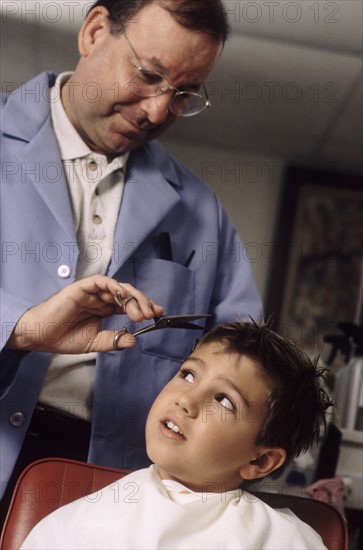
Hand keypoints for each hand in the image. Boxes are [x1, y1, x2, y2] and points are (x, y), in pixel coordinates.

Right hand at [6, 275, 163, 353]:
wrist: (41, 336)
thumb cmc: (63, 338)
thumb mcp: (95, 343)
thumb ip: (114, 341)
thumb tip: (134, 341)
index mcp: (104, 310)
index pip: (129, 305)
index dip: (145, 307)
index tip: (159, 314)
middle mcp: (101, 299)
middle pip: (128, 295)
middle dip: (143, 303)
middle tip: (151, 315)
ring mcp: (92, 292)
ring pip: (119, 288)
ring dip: (132, 299)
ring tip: (140, 313)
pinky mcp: (82, 287)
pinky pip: (102, 282)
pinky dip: (114, 287)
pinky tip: (123, 297)